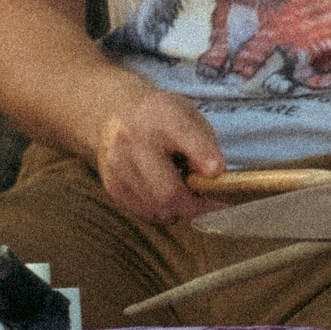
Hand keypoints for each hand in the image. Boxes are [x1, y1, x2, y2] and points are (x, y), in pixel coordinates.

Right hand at [95, 89, 225, 223]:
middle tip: (210, 202)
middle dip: (196, 205)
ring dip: (180, 209)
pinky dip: (163, 211)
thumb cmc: (163, 120)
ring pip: (159, 210)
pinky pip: (147, 214)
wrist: (117, 115)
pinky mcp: (113, 186)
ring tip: (185, 192)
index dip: (203, 156)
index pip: (185, 136)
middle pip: (168, 192)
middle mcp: (134, 140)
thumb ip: (204, 145)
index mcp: (161, 116)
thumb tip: (212, 177)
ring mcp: (119, 165)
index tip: (217, 171)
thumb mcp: (189, 118)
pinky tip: (164, 192)